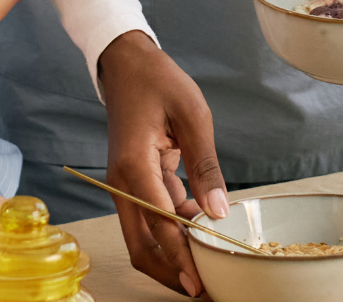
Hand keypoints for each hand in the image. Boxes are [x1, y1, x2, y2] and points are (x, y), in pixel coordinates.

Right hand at [97, 32, 227, 296]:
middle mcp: (123, 182)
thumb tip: (219, 210)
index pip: (159, 224)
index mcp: (134, 167)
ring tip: (208, 265)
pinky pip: (152, 214)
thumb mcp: (192, 116)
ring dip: (172, 252)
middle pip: (141, 245)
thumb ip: (206, 166)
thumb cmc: (158, 81)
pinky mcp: (135, 180)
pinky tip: (202, 229)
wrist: (127, 63)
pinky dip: (174, 228)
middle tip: (201, 287)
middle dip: (169, 271)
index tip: (197, 282)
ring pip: (145, 234)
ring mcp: (126, 184)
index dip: (179, 257)